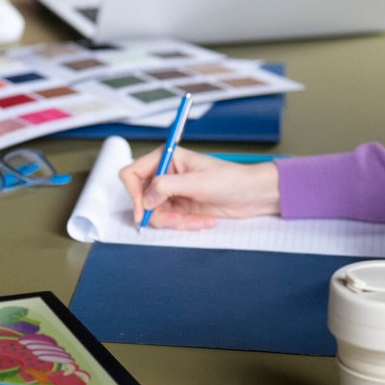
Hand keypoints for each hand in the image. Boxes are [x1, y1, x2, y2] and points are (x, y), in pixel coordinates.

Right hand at [117, 146, 280, 229]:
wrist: (251, 195)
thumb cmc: (230, 179)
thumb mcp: (196, 182)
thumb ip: (166, 187)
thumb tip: (145, 199)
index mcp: (166, 158)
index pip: (133, 174)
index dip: (134, 193)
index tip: (143, 211)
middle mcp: (165, 175)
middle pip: (142, 199)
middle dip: (158, 213)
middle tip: (176, 220)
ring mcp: (172, 193)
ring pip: (156, 214)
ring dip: (174, 222)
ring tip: (194, 220)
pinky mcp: (181, 208)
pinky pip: (171, 221)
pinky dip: (185, 225)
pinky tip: (203, 221)